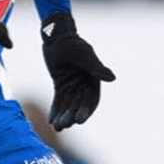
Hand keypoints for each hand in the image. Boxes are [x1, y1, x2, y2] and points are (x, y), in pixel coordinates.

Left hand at [41, 11, 114, 129]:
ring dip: (63, 116)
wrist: (57, 37)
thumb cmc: (73, 44)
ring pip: (68, 105)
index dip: (86, 110)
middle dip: (72, 115)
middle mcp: (84, 85)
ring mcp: (72, 86)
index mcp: (94, 80)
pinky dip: (55, 110)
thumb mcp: (84, 56)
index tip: (80, 120)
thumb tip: (112, 78)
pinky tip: (51, 120)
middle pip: (78, 105)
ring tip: (57, 126)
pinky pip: (58, 101)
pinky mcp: (60, 86)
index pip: (91, 100)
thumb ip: (96, 68)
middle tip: (65, 125)